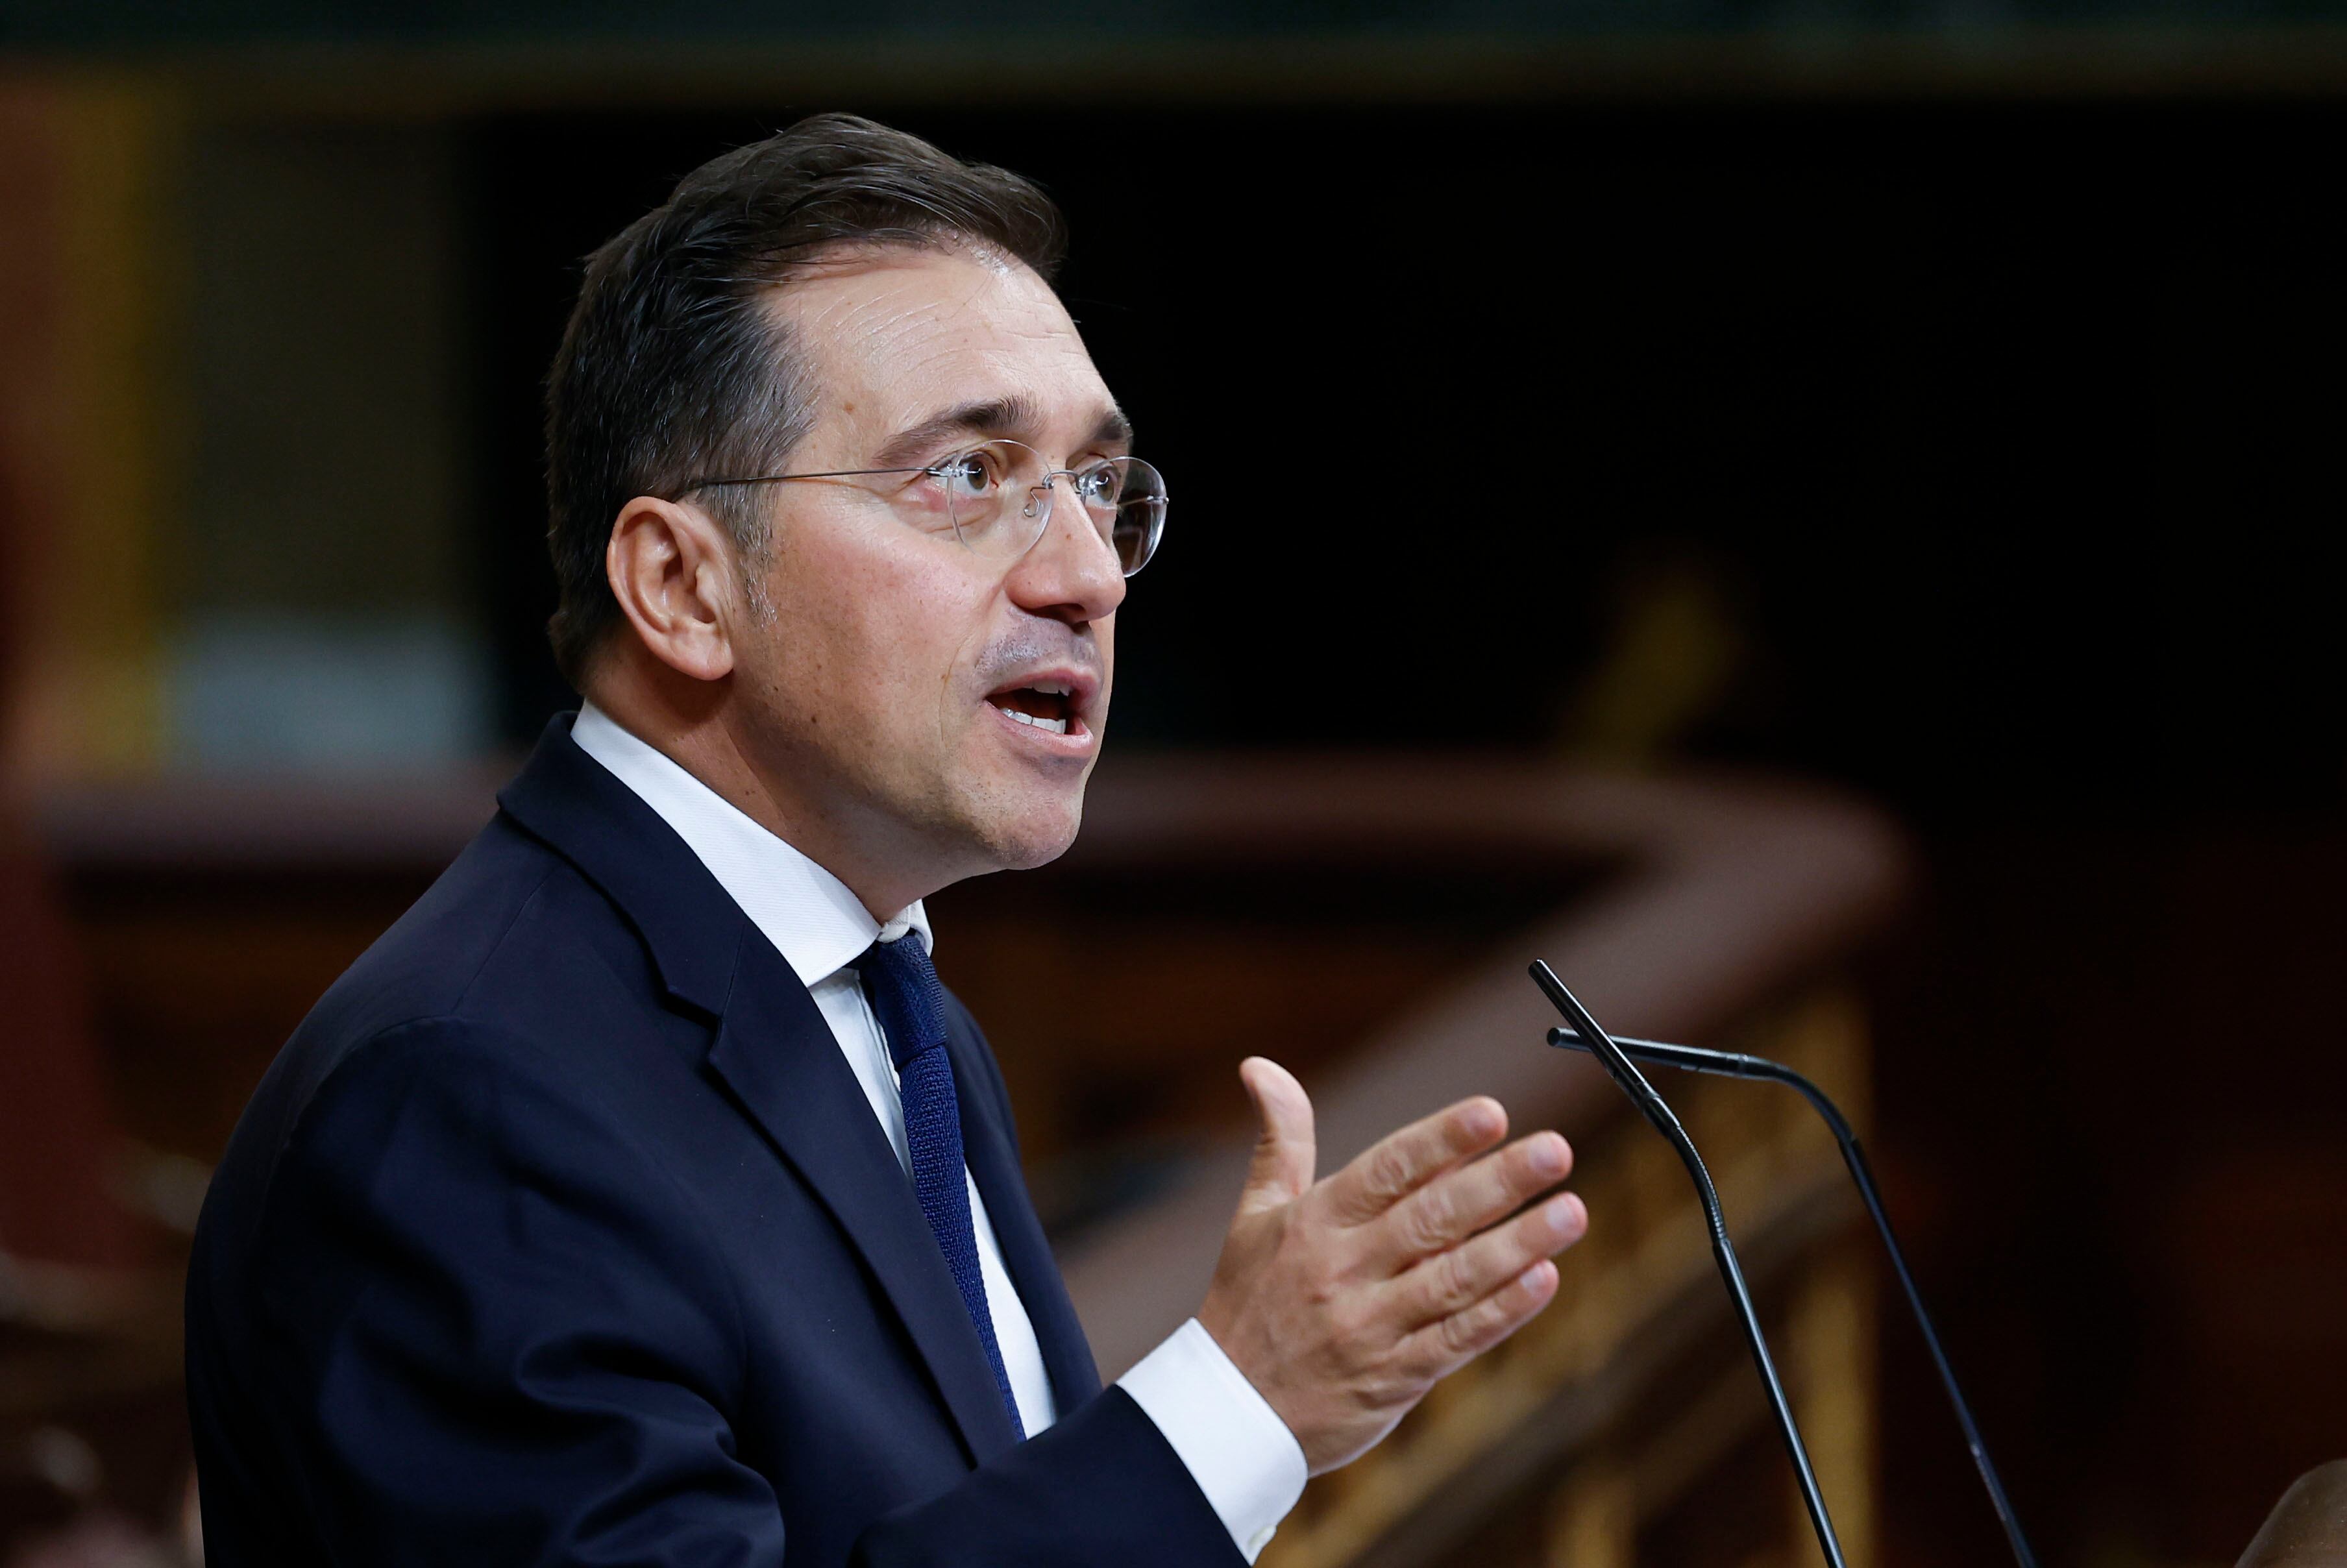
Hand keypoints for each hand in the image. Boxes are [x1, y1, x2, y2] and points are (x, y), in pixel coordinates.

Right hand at [1197, 1057, 1586, 1473]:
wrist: (1225, 1415)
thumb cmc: (1247, 1301)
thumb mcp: (1254, 1215)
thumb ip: (1280, 1139)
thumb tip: (1260, 1066)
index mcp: (1314, 1223)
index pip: (1386, 1170)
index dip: (1440, 1140)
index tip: (1492, 1112)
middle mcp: (1343, 1271)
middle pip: (1431, 1219)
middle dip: (1497, 1183)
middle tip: (1555, 1150)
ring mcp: (1369, 1327)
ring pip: (1454, 1279)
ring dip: (1518, 1244)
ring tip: (1572, 1210)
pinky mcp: (1392, 1379)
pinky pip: (1455, 1340)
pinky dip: (1502, 1311)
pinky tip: (1544, 1279)